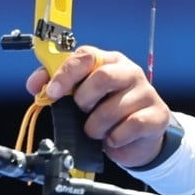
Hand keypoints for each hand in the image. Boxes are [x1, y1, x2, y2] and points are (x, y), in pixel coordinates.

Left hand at [26, 46, 171, 167]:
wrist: (139, 137)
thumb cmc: (107, 112)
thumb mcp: (81, 96)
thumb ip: (58, 85)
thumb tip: (36, 84)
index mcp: (109, 61)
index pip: (86, 56)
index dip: (66, 74)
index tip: (52, 92)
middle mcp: (129, 72)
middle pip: (102, 77)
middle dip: (84, 101)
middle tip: (82, 112)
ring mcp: (146, 92)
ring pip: (113, 109)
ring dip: (96, 127)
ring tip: (97, 131)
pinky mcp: (157, 115)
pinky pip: (130, 127)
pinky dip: (114, 139)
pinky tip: (113, 138)